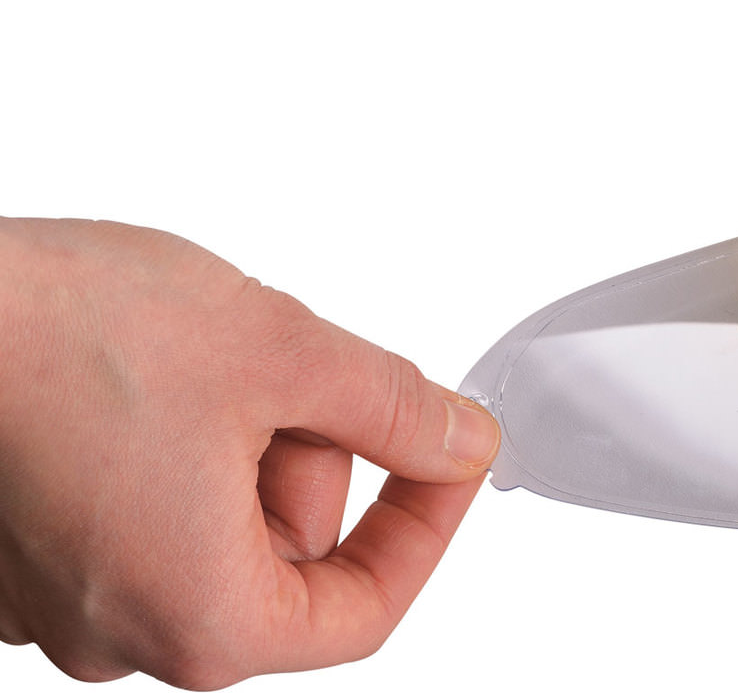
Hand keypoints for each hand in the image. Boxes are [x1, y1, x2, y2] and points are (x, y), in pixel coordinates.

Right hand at [0, 218, 498, 687]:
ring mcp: (59, 598)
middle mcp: (120, 636)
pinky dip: (173, 445)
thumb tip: (461, 443)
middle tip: (287, 365)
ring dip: (241, 439)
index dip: (425, 525)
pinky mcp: (22, 551)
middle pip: (287, 557)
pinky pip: (141, 510)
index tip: (448, 455)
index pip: (365, 611)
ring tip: (201, 358)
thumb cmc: (60, 333)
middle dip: (312, 451)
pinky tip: (145, 378)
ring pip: (216, 524)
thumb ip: (396, 411)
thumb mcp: (284, 354)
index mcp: (200, 621)